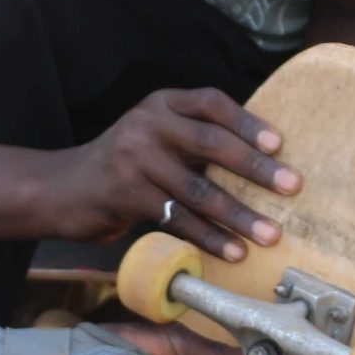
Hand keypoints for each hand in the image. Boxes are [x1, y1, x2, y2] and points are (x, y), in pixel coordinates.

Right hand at [47, 88, 299, 262]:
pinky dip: (210, 237)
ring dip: (239, 214)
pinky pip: (179, 218)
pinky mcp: (127, 195)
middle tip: (291, 187)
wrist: (62, 189)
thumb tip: (261, 159)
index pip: (212, 103)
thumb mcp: (154, 136)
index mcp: (161, 104)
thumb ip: (192, 137)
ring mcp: (135, 159)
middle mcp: (148, 124)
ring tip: (270, 234)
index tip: (279, 145)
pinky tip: (232, 251)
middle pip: (212, 143)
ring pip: (199, 189)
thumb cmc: (122, 165)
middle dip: (256, 168)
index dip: (248, 122)